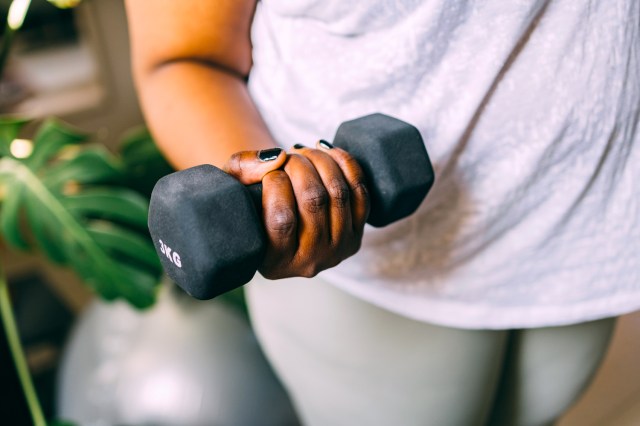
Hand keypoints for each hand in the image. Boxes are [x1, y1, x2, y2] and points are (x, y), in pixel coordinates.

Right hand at [224, 141, 369, 278]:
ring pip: (338, 194)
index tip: (269, 172)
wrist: (275, 216)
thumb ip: (243, 169)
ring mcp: (338, 250)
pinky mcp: (357, 234)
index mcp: (274, 263)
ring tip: (302, 153)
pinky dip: (346, 164)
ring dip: (320, 161)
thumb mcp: (231, 188)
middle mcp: (309, 263)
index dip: (276, 183)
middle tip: (287, 156)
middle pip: (314, 202)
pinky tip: (326, 151)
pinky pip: (360, 193)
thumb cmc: (248, 203)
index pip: (282, 220)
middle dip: (299, 166)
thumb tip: (277, 157)